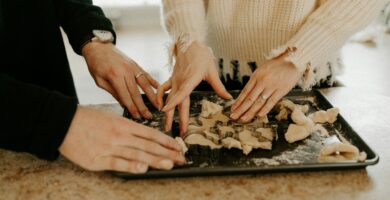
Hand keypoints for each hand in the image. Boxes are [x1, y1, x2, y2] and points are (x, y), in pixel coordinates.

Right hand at [59, 106, 185, 173]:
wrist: (63, 122)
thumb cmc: (88, 120)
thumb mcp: (110, 118)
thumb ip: (127, 129)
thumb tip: (144, 140)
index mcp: (124, 124)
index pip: (151, 134)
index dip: (166, 141)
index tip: (178, 147)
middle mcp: (120, 135)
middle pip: (148, 145)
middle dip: (167, 152)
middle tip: (182, 158)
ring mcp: (110, 147)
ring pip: (137, 153)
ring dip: (155, 159)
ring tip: (170, 164)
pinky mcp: (98, 159)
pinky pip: (117, 163)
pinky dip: (131, 165)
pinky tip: (143, 168)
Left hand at [82, 42, 159, 119]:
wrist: (98, 46)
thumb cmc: (96, 64)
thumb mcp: (99, 81)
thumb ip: (113, 92)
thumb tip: (124, 104)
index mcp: (114, 76)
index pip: (125, 96)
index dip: (132, 108)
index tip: (137, 117)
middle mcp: (126, 71)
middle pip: (136, 92)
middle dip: (143, 106)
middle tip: (149, 116)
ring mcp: (132, 67)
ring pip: (145, 84)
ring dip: (152, 96)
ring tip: (158, 106)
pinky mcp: (135, 64)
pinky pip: (146, 74)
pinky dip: (153, 82)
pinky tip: (159, 89)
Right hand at [157, 42, 231, 134]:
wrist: (189, 42)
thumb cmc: (202, 55)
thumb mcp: (212, 71)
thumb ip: (219, 86)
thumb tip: (228, 98)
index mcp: (190, 79)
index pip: (181, 93)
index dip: (173, 102)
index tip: (166, 111)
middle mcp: (180, 81)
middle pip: (176, 101)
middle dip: (174, 117)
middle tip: (175, 131)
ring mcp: (174, 80)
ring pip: (168, 98)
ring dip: (167, 112)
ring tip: (166, 125)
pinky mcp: (172, 79)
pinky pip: (162, 89)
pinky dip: (159, 98)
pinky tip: (159, 107)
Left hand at [230, 55, 303, 122]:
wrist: (294, 58)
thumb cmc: (277, 64)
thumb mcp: (263, 69)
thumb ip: (256, 80)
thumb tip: (248, 92)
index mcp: (256, 76)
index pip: (245, 92)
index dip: (238, 102)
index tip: (232, 109)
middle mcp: (262, 82)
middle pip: (249, 99)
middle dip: (240, 109)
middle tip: (233, 117)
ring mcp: (272, 87)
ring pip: (258, 102)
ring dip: (250, 112)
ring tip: (243, 119)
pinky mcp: (281, 90)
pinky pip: (271, 102)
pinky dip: (264, 110)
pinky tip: (258, 116)